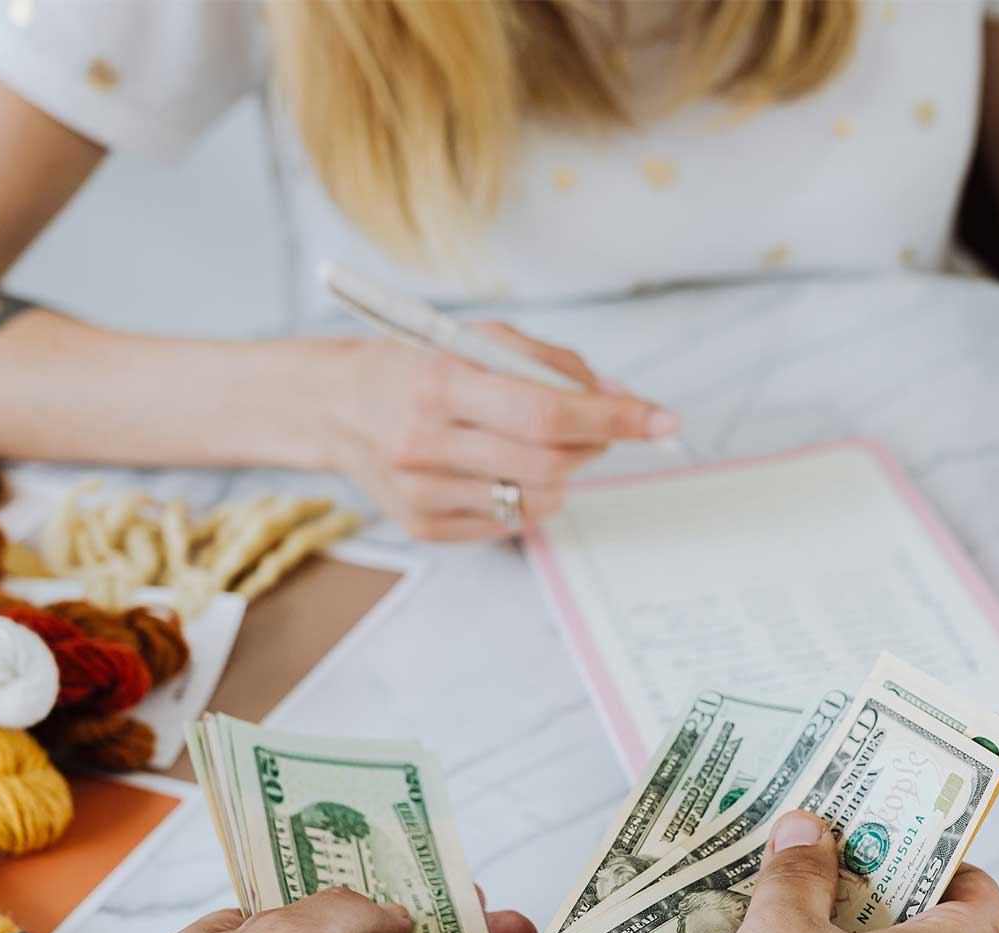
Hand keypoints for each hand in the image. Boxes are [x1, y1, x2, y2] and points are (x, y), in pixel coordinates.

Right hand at [276, 326, 677, 540]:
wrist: (336, 407)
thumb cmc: (418, 366)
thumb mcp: (477, 339)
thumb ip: (550, 364)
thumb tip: (619, 399)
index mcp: (440, 382)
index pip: (545, 411)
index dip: (612, 419)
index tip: (663, 421)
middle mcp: (425, 442)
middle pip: (549, 464)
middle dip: (593, 447)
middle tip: (597, 430)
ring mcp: (422, 492)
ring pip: (537, 500)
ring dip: (561, 474)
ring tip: (535, 445)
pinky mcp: (423, 526)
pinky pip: (509, 523)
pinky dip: (525, 496)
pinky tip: (498, 468)